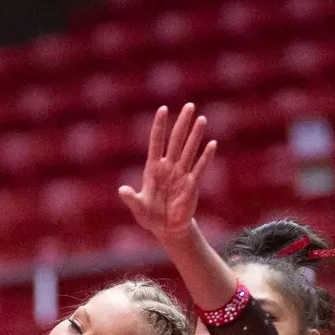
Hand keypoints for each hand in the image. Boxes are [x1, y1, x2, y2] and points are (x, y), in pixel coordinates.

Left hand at [117, 103, 215, 245]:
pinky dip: (206, 157)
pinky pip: (200, 168)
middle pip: (176, 141)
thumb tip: (122, 190)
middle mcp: (168, 167)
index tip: (163, 109)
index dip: (159, 126)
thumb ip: (131, 199)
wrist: (166, 228)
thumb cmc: (150, 217)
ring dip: (195, 135)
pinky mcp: (192, 185)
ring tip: (201, 119)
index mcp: (153, 169)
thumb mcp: (139, 209)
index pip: (156, 142)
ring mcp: (181, 174)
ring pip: (189, 151)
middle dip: (182, 124)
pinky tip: (212, 144)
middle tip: (189, 105)